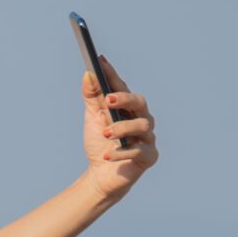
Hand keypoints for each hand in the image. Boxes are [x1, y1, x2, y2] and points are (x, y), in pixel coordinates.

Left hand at [81, 55, 158, 197]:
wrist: (100, 174)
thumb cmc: (99, 142)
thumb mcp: (92, 117)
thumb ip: (92, 96)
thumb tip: (88, 73)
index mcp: (128, 107)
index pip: (122, 87)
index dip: (113, 75)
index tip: (100, 62)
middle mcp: (142, 119)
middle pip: (140, 102)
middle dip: (124, 99)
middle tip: (108, 100)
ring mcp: (147, 138)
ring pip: (142, 125)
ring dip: (122, 128)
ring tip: (105, 133)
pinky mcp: (148, 157)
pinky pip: (139, 151)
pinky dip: (122, 152)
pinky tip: (108, 154)